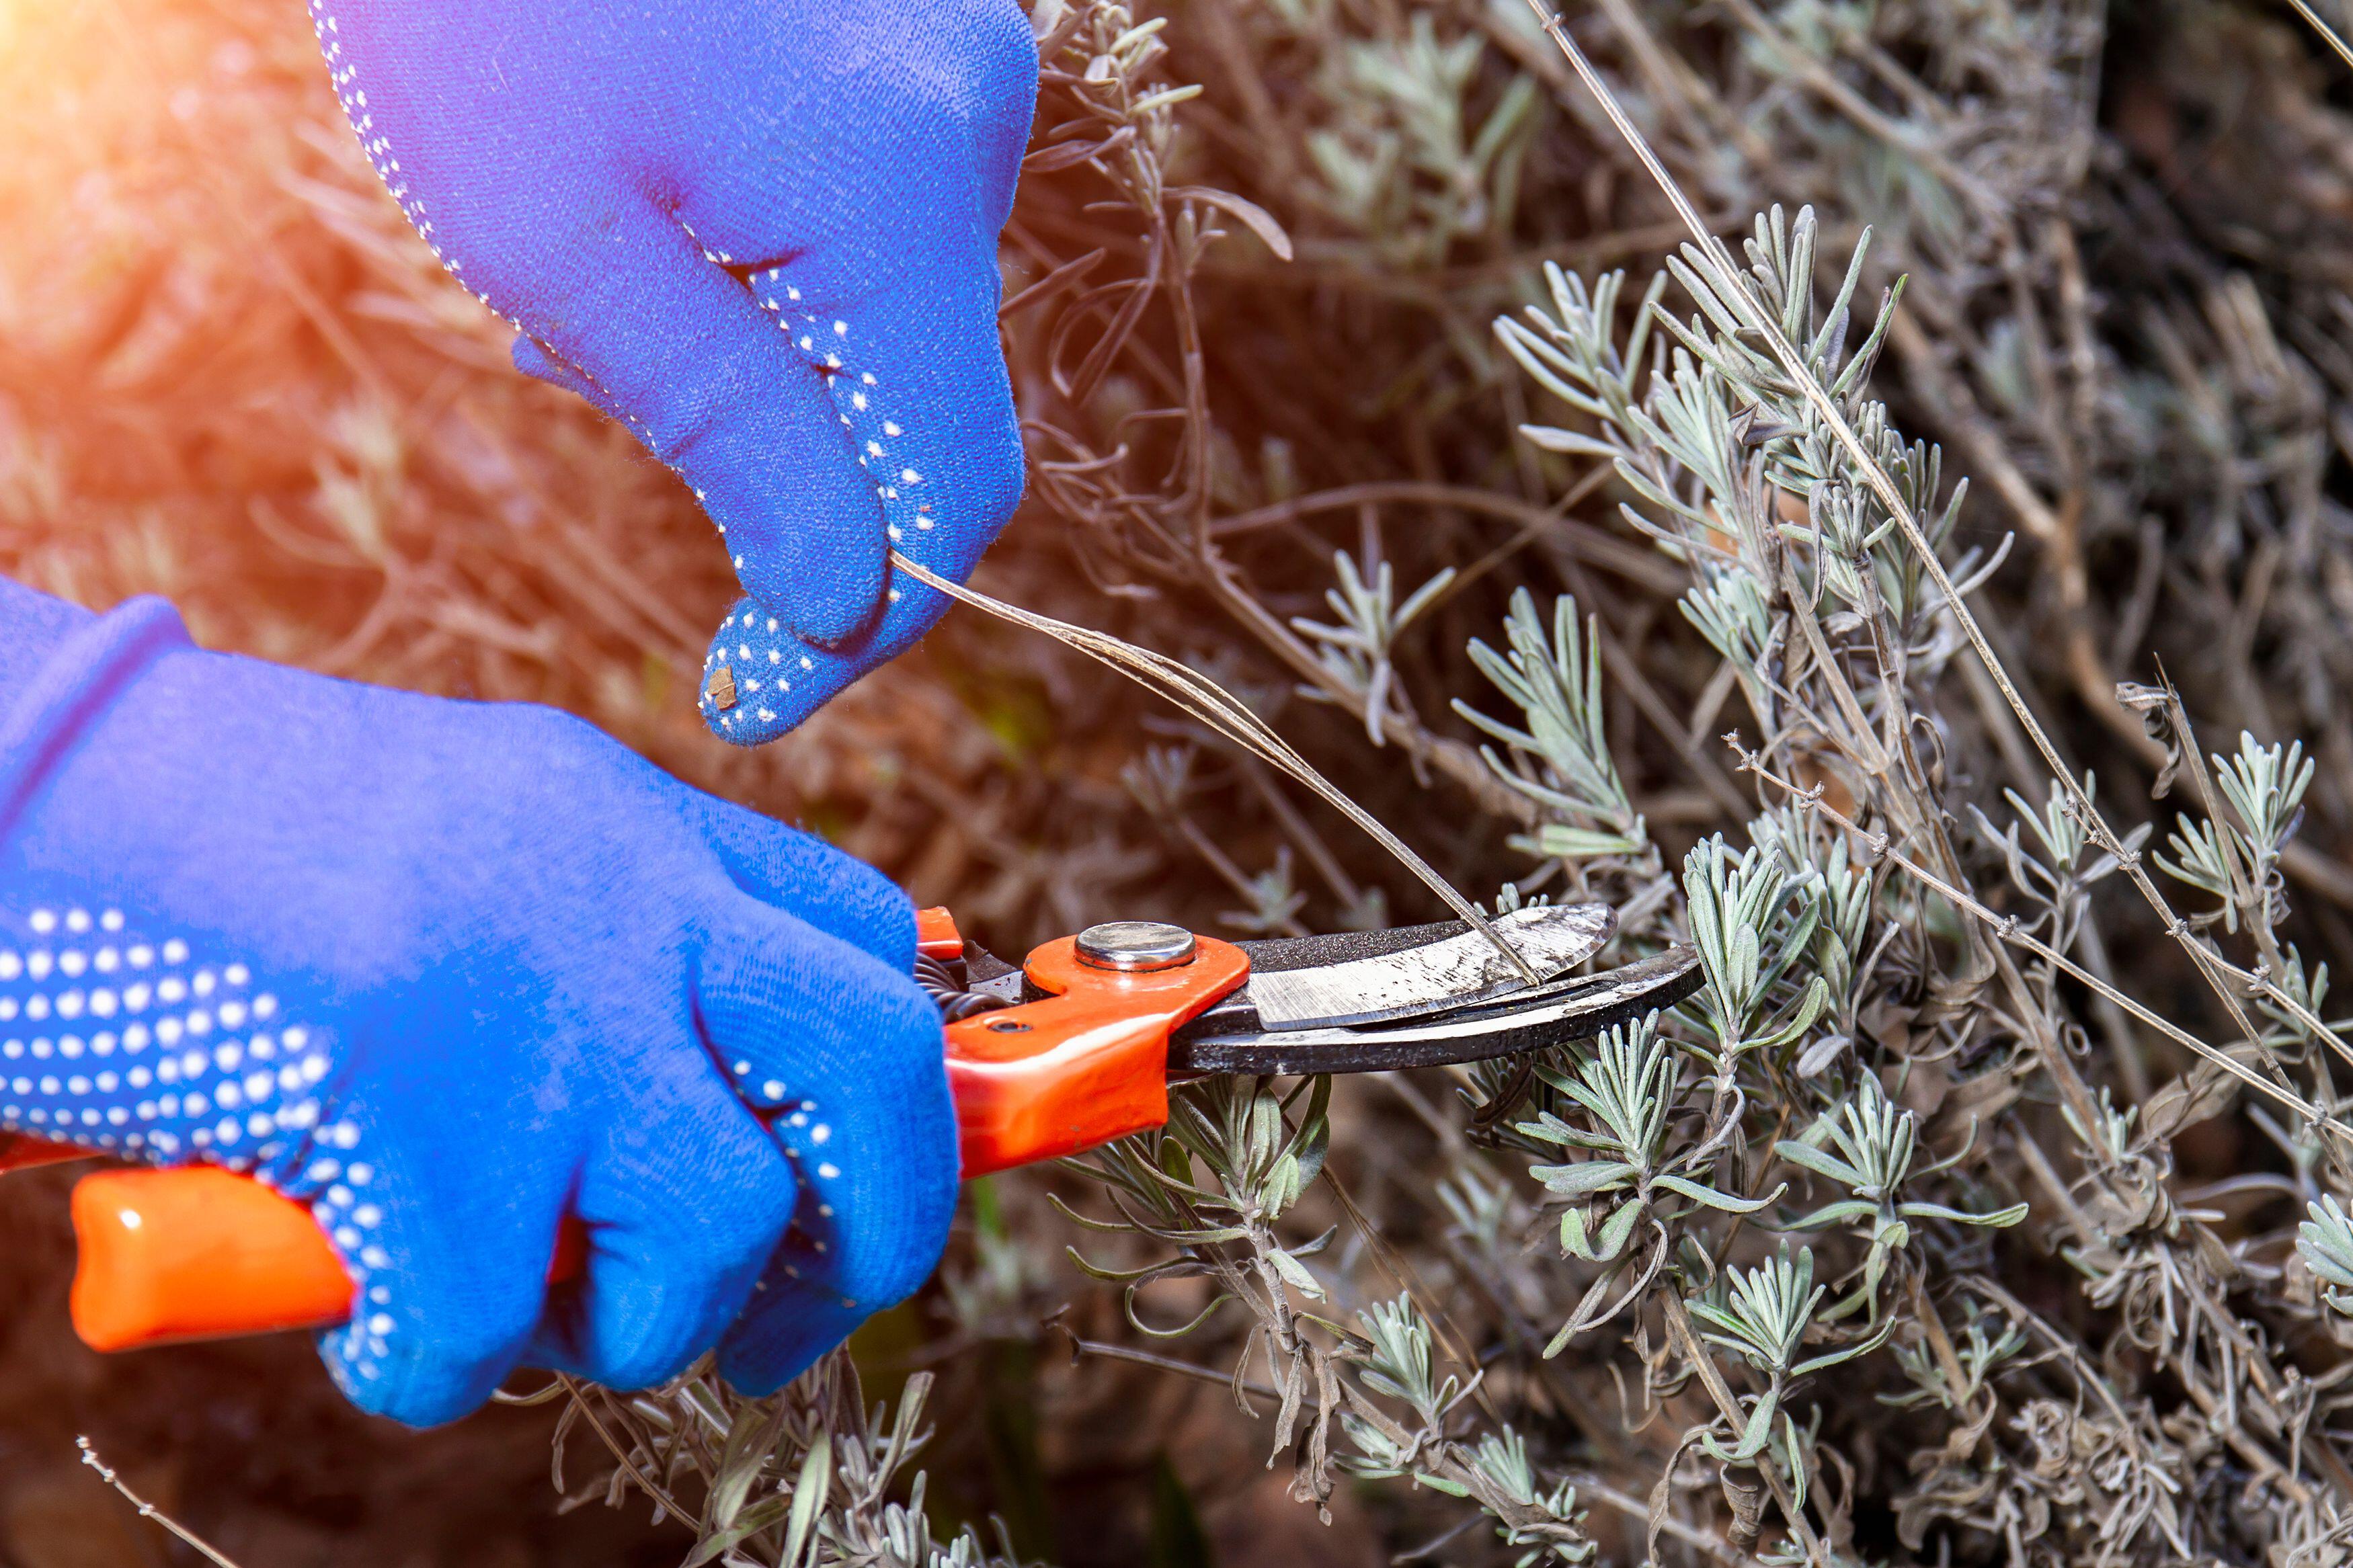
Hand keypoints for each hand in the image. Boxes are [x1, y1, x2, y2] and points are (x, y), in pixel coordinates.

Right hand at [0, 595, 955, 1423]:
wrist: (32, 790)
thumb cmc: (227, 850)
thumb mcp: (475, 857)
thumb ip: (600, 956)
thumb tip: (701, 1125)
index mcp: (638, 826)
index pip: (871, 943)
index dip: (898, 1093)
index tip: (845, 1191)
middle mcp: (622, 895)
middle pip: (878, 1062)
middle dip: (879, 1228)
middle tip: (791, 1321)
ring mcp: (534, 1000)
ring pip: (720, 1221)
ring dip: (637, 1325)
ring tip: (522, 1318)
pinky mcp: (415, 1109)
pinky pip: (484, 1326)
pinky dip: (429, 1367)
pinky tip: (365, 1317)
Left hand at [306, 0, 1035, 744]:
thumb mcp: (561, 243)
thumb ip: (729, 428)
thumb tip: (842, 602)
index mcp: (896, 191)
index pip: (950, 484)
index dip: (865, 622)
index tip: (751, 698)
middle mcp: (975, 129)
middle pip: (924, 400)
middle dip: (781, 462)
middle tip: (581, 380)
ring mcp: (966, 76)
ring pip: (898, 313)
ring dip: (768, 355)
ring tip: (596, 268)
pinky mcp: (931, 52)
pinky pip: (885, 227)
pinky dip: (782, 271)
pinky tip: (661, 205)